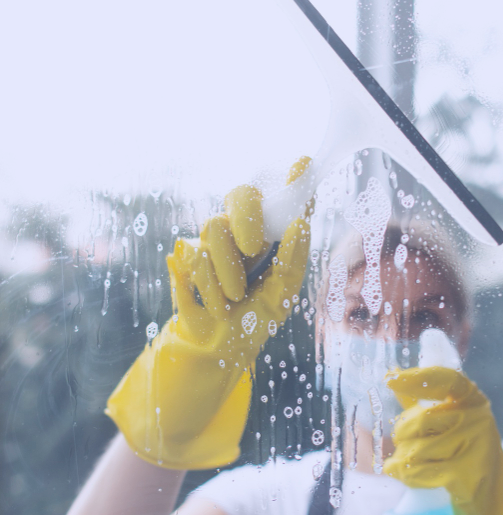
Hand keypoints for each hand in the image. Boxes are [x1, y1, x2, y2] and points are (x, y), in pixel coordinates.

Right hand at [106, 159, 311, 469]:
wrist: (216, 350)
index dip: (293, 178)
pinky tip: (216, 305)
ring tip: (235, 298)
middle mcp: (242, 231)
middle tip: (254, 249)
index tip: (304, 163)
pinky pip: (193, 256)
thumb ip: (293, 260)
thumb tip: (298, 224)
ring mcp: (213, 241)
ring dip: (227, 272)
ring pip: (214, 228)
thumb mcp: (282, 296)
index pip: (283, 198)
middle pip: (241, 194)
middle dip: (247, 219)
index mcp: (271, 235)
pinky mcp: (186, 257)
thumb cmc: (255, 321)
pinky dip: (208, 286)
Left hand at [383, 367, 502, 514]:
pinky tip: (405, 475)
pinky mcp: (467, 475)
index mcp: (475, 402)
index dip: (417, 378)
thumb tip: (393, 378)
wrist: (494, 506)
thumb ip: (426, 404)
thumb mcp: (453, 426)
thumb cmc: (466, 460)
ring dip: (402, 460)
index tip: (391, 380)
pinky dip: (406, 475)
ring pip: (416, 449)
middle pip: (420, 420)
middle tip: (401, 447)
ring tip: (405, 465)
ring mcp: (476, 447)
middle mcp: (479, 419)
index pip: (447, 379)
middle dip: (401, 436)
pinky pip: (420, 471)